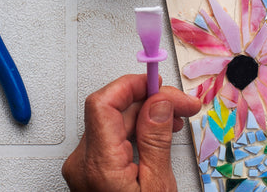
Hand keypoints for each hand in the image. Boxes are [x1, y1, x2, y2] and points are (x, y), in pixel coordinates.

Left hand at [62, 74, 200, 191]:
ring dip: (144, 115)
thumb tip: (158, 102)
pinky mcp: (91, 173)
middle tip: (183, 105)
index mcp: (97, 165)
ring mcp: (84, 169)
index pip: (103, 103)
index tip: (160, 84)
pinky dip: (135, 133)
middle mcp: (82, 164)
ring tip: (176, 119)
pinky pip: (111, 140)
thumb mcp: (158, 187)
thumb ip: (156, 141)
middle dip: (148, 101)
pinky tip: (158, 133)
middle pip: (111, 111)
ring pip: (112, 124)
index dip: (132, 85)